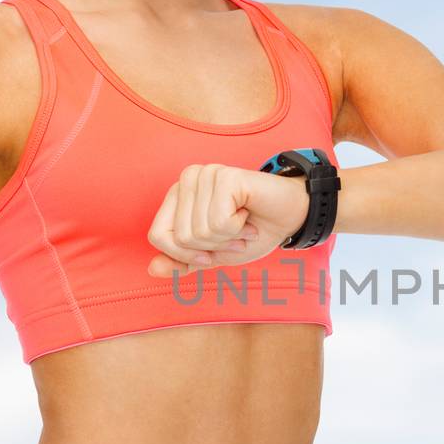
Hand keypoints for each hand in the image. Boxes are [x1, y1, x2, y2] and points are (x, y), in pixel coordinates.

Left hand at [146, 162, 309, 279]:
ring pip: (199, 232)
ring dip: (228, 239)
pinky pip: (219, 222)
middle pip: (179, 237)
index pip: (157, 236)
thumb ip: (183, 261)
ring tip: (244, 225)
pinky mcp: (225, 177)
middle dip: (212, 247)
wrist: (291, 218)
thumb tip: (152, 268)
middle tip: (235, 235)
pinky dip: (238, 229)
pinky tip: (249, 214)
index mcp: (178, 194)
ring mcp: (206, 175)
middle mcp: (188, 179)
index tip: (212, 252)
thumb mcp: (213, 255)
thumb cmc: (252, 232)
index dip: (185, 255)